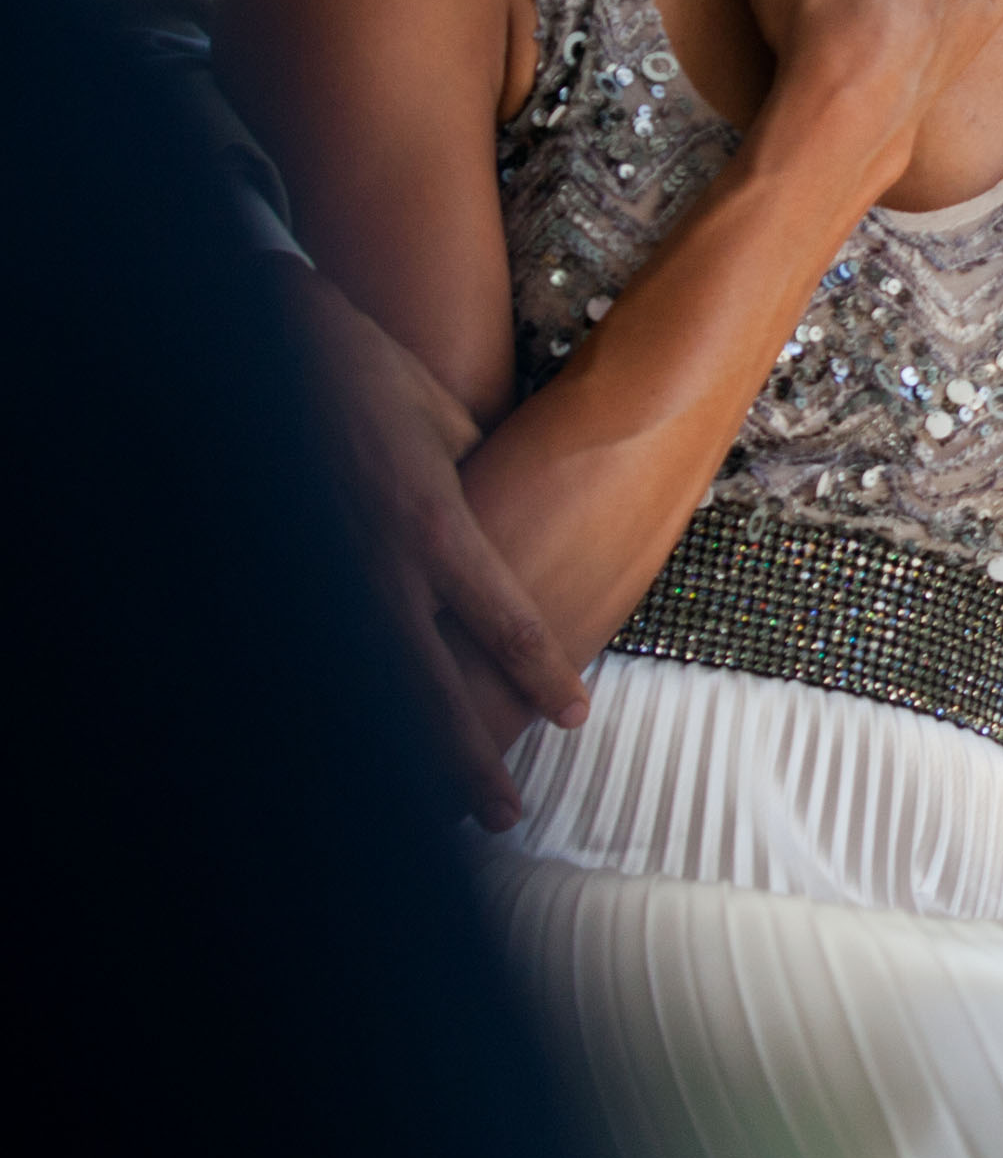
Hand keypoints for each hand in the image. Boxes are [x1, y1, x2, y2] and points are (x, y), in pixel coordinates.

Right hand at [264, 252, 588, 827]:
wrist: (275, 344)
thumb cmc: (375, 377)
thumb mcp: (450, 427)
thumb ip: (485, 489)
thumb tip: (517, 535)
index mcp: (433, 523)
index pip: (504, 619)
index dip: (542, 674)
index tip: (572, 717)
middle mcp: (377, 564)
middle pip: (433, 685)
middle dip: (468, 755)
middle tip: (506, 813)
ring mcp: (325, 574)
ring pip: (372, 687)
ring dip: (405, 752)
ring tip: (438, 810)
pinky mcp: (288, 576)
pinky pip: (325, 659)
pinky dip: (347, 711)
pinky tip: (367, 756)